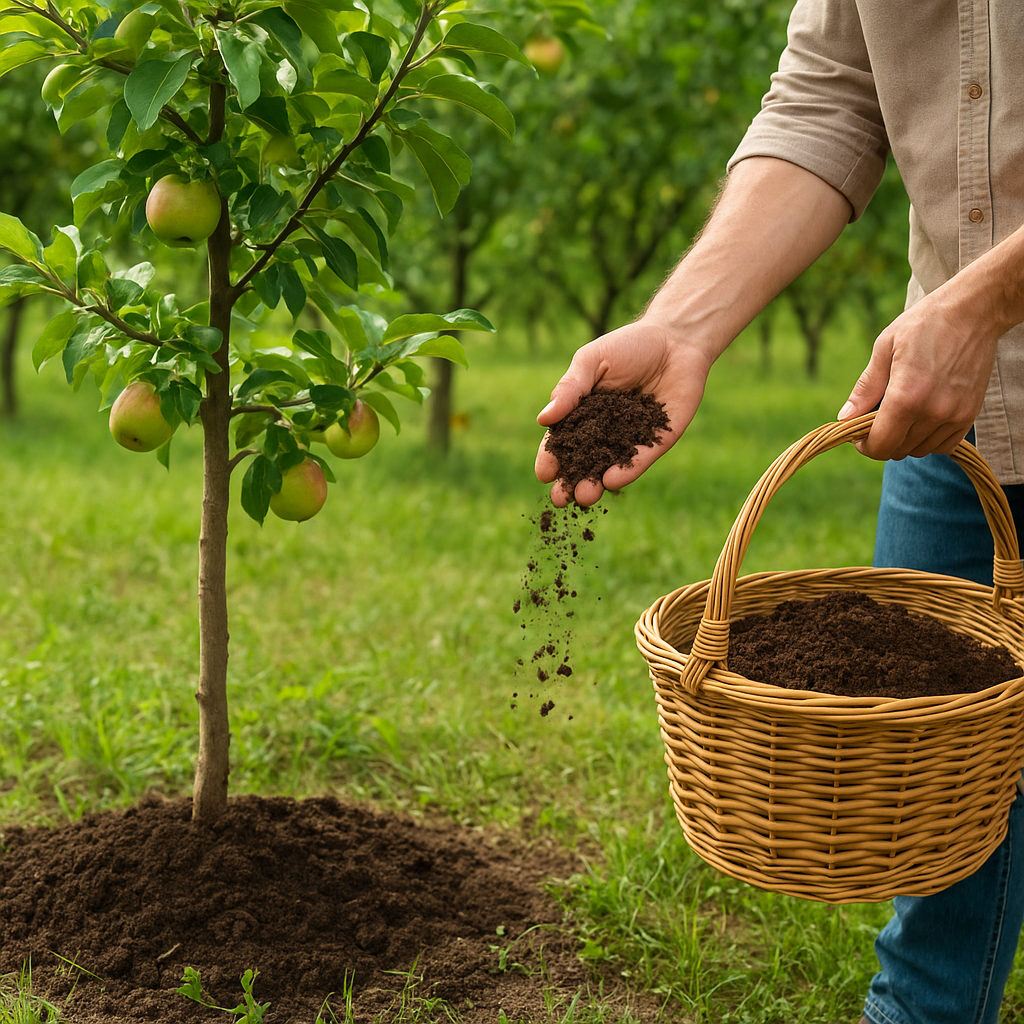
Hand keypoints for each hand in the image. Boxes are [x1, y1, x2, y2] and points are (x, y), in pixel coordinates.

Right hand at [535, 319, 712, 505]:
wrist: (677, 338)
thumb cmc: (628, 346)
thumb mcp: (591, 361)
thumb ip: (569, 389)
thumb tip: (543, 419)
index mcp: (582, 414)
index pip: (562, 441)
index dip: (551, 458)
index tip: (544, 474)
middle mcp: (605, 432)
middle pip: (583, 462)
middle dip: (571, 482)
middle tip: (561, 499)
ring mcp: (632, 438)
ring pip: (610, 467)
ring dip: (596, 484)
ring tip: (585, 496)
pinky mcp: (659, 440)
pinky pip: (640, 458)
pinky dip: (627, 470)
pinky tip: (612, 480)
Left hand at [838, 280, 1001, 459]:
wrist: (973, 312)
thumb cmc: (923, 325)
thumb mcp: (884, 349)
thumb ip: (866, 388)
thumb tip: (845, 417)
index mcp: (906, 397)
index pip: (880, 445)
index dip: (864, 445)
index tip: (859, 434)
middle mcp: (932, 411)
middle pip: (898, 450)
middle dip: (882, 440)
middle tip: (877, 419)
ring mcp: (955, 414)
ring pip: (919, 449)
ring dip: (905, 440)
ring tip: (901, 414)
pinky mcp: (971, 413)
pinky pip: (944, 445)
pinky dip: (929, 439)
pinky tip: (922, 419)